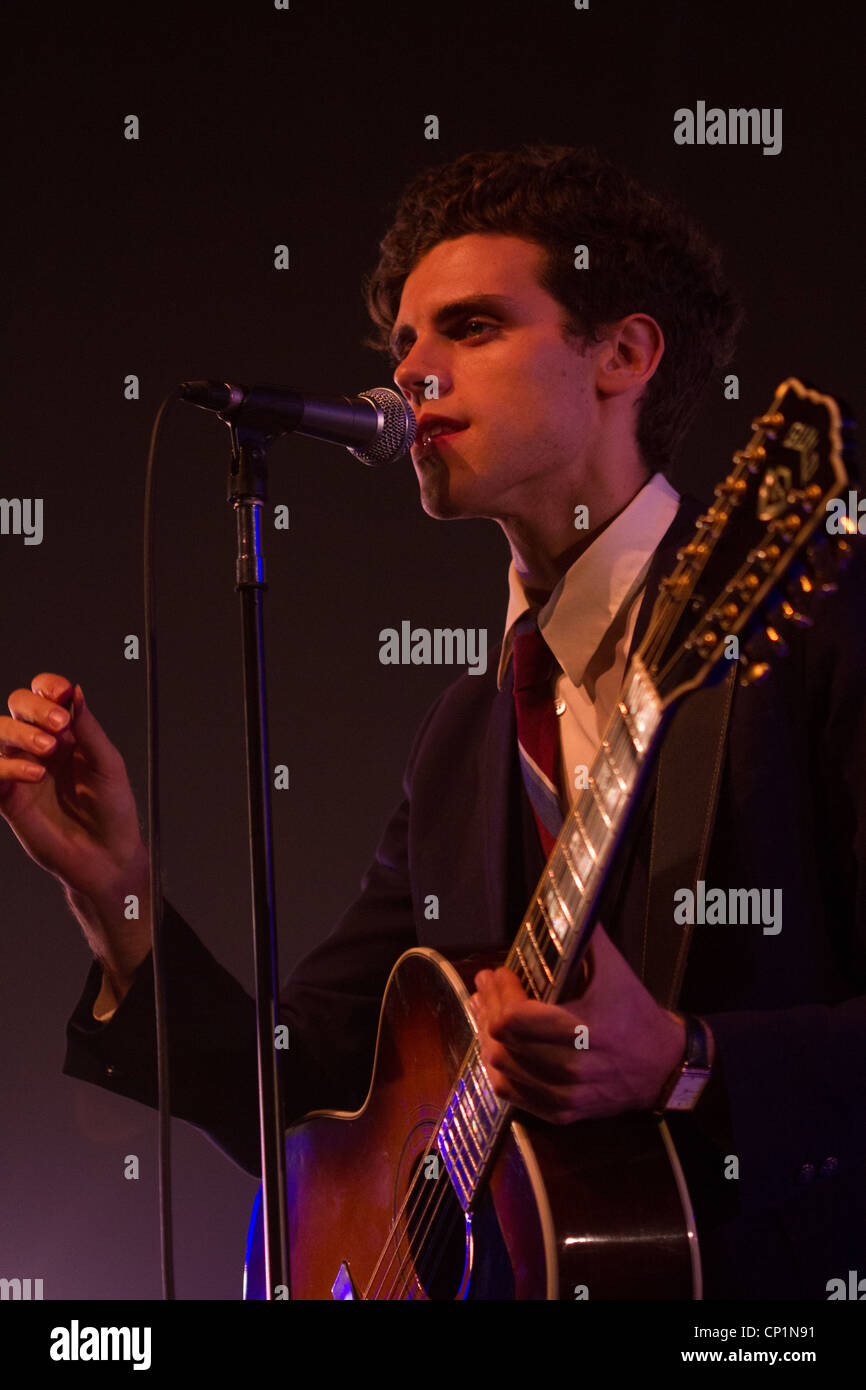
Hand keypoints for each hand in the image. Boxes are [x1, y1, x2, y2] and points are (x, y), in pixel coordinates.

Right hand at [0, 672, 146, 905]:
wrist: (107, 857)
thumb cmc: (112, 811)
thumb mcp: (108, 766)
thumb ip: (89, 730)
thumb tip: (76, 692)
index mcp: (67, 733)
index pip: (45, 695)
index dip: (48, 687)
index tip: (61, 693)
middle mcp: (40, 745)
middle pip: (17, 705)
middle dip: (34, 707)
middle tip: (59, 724)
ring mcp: (22, 768)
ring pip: (0, 732)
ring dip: (20, 732)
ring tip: (47, 749)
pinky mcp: (8, 796)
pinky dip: (9, 765)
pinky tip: (34, 773)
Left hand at [470, 923, 704, 1123]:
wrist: (666, 1067)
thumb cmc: (637, 1014)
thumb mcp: (617, 971)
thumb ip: (587, 937)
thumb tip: (564, 904)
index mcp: (585, 1031)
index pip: (516, 1019)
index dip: (500, 993)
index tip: (500, 972)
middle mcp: (572, 1068)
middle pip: (502, 1043)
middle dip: (487, 1009)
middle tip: (484, 987)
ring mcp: (565, 1095)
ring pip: (501, 1070)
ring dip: (486, 1038)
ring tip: (483, 1011)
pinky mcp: (562, 1112)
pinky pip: (512, 1095)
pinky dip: (497, 1070)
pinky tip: (495, 1047)